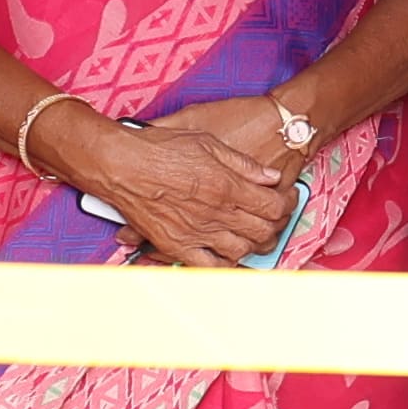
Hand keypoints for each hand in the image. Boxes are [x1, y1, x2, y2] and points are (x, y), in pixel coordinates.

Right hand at [80, 108, 289, 267]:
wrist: (121, 164)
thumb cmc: (161, 148)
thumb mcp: (209, 143)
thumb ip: (244, 164)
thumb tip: (270, 177)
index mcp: (227, 186)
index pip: (273, 206)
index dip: (285, 205)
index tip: (285, 200)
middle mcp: (216, 213)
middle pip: (261, 231)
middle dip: (274, 227)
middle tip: (273, 219)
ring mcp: (197, 232)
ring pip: (240, 250)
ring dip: (252, 245)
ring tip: (253, 235)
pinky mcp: (176, 245)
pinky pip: (208, 266)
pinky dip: (223, 265)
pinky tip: (229, 256)